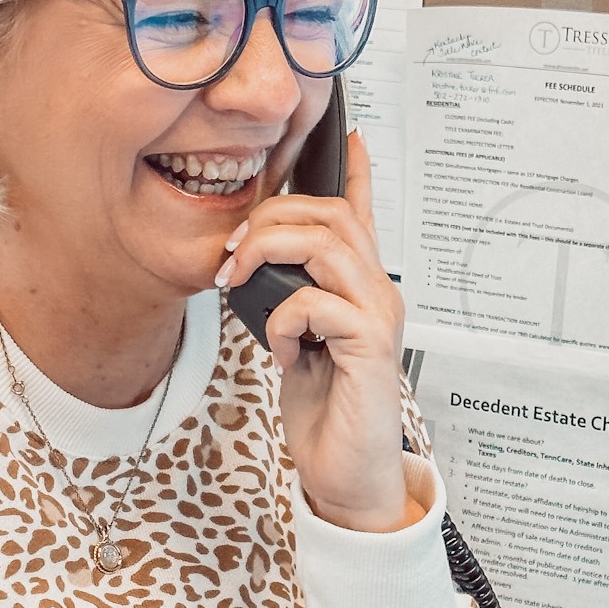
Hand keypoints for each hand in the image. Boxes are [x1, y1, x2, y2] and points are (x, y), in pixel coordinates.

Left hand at [217, 131, 418, 532]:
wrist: (346, 475)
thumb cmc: (326, 414)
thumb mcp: (297, 344)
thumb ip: (288, 301)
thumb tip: (250, 268)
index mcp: (359, 289)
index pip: (364, 214)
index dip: (357, 170)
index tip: (348, 132)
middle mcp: (377, 294)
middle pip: (331, 215)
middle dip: (268, 222)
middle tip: (230, 257)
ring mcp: (378, 318)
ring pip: (326, 245)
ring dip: (268, 254)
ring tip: (240, 285)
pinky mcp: (370, 348)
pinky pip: (317, 303)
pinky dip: (283, 319)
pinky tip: (280, 349)